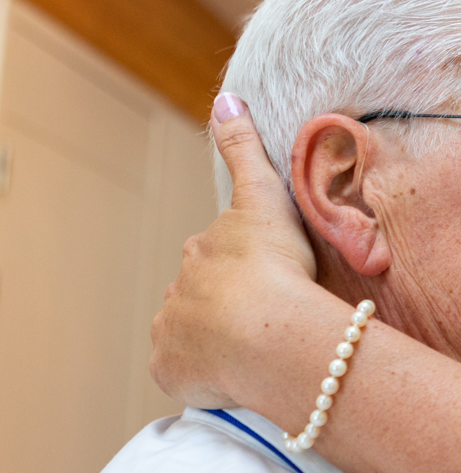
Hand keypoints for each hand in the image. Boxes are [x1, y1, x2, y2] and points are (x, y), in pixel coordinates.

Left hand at [149, 94, 316, 408]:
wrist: (267, 329)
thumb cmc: (275, 264)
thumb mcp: (265, 196)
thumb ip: (245, 148)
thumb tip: (226, 97)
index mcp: (202, 251)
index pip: (216, 256)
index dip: (245, 267)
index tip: (272, 277)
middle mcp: (179, 289)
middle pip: (203, 295)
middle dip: (229, 303)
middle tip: (270, 315)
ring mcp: (174, 332)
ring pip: (194, 334)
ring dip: (219, 340)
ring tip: (259, 348)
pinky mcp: (173, 370)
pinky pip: (188, 374)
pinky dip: (208, 376)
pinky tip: (239, 375)